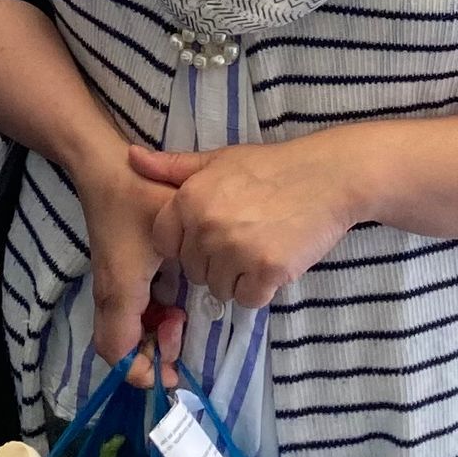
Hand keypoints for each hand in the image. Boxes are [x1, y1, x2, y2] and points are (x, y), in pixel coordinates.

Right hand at [70, 145, 186, 391]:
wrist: (105, 168)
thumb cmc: (139, 193)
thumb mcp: (171, 219)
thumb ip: (196, 247)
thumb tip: (223, 278)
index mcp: (121, 287)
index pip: (119, 352)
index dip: (143, 371)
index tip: (172, 371)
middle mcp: (110, 293)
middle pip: (121, 349)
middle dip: (152, 355)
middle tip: (180, 332)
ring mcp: (111, 286)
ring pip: (125, 333)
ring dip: (153, 336)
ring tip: (179, 317)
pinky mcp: (116, 277)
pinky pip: (129, 315)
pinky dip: (150, 321)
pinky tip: (172, 304)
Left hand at [130, 135, 359, 310]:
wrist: (327, 177)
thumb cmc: (270, 167)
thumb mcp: (218, 159)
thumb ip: (173, 167)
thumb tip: (130, 156)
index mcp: (189, 199)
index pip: (165, 244)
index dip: (186, 243)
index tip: (210, 233)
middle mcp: (207, 226)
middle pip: (193, 271)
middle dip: (214, 262)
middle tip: (244, 237)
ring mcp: (236, 251)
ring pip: (219, 289)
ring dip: (237, 278)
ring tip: (259, 247)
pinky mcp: (267, 271)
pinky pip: (248, 300)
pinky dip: (260, 289)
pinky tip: (273, 262)